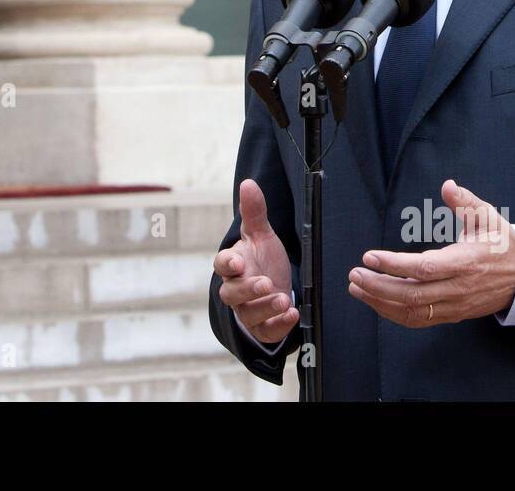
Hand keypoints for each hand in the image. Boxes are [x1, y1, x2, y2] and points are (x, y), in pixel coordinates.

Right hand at [213, 179, 298, 344]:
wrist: (276, 285)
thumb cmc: (262, 259)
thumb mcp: (261, 235)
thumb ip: (254, 212)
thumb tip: (248, 183)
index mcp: (232, 265)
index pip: (221, 265)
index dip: (227, 264)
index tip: (239, 262)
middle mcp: (235, 290)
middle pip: (232, 293)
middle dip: (248, 290)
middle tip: (266, 283)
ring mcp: (247, 310)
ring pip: (249, 314)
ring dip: (265, 308)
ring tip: (283, 299)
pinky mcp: (263, 327)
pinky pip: (266, 331)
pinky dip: (278, 325)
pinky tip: (293, 315)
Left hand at [347, 179, 514, 326]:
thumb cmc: (502, 244)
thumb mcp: (489, 217)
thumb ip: (466, 202)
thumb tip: (449, 186)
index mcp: (465, 262)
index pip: (425, 268)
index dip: (394, 265)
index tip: (370, 256)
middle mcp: (458, 288)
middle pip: (412, 295)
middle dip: (378, 286)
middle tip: (355, 274)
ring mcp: (454, 305)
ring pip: (412, 312)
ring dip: (380, 302)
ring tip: (357, 288)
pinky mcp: (452, 315)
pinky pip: (419, 320)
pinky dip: (393, 314)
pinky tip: (376, 301)